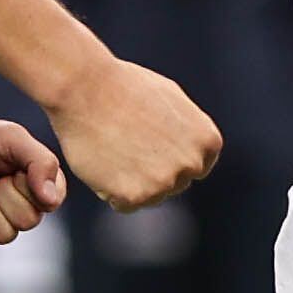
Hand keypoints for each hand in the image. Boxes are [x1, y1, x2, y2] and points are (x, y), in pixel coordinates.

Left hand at [0, 102, 66, 254]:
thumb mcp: (10, 137)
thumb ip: (40, 161)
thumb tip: (51, 200)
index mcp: (32, 178)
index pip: (52, 199)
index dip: (33, 189)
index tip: (15, 171)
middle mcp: (16, 201)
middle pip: (29, 220)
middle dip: (5, 198)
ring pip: (5, 235)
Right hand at [44, 55, 220, 211]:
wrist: (85, 88)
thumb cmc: (125, 87)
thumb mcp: (172, 98)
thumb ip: (188, 131)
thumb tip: (194, 152)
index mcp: (207, 140)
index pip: (198, 167)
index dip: (172, 155)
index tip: (152, 140)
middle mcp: (191, 163)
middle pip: (175, 184)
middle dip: (154, 169)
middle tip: (128, 142)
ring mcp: (164, 182)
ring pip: (151, 197)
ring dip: (134, 182)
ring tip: (114, 147)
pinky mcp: (135, 196)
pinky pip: (124, 205)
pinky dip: (112, 191)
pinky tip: (103, 162)